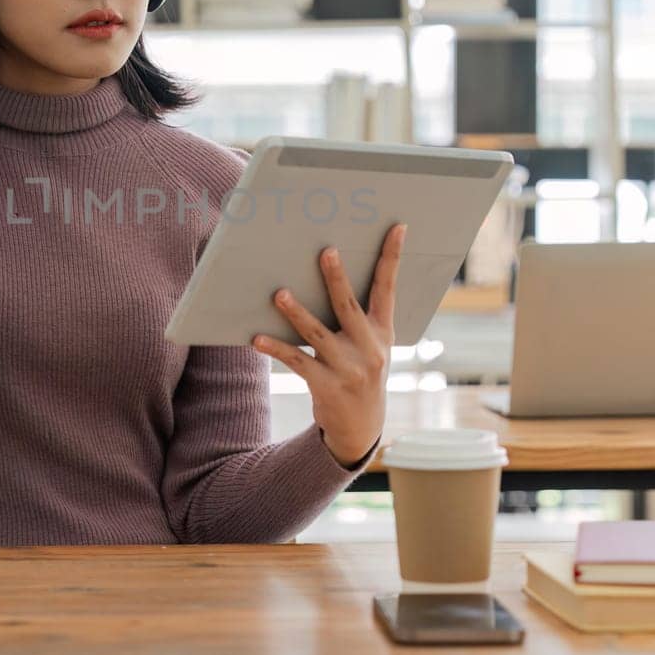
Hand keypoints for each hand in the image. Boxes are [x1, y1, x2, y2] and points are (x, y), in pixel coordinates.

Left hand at [252, 224, 406, 467]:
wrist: (361, 427)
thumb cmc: (361, 372)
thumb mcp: (373, 345)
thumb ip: (360, 315)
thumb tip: (334, 270)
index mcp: (383, 332)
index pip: (389, 288)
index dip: (393, 257)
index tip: (397, 228)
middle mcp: (369, 348)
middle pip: (349, 307)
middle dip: (337, 279)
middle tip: (326, 251)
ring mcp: (348, 368)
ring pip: (317, 334)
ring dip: (296, 313)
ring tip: (279, 294)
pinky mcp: (326, 386)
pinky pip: (297, 362)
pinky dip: (276, 349)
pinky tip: (257, 338)